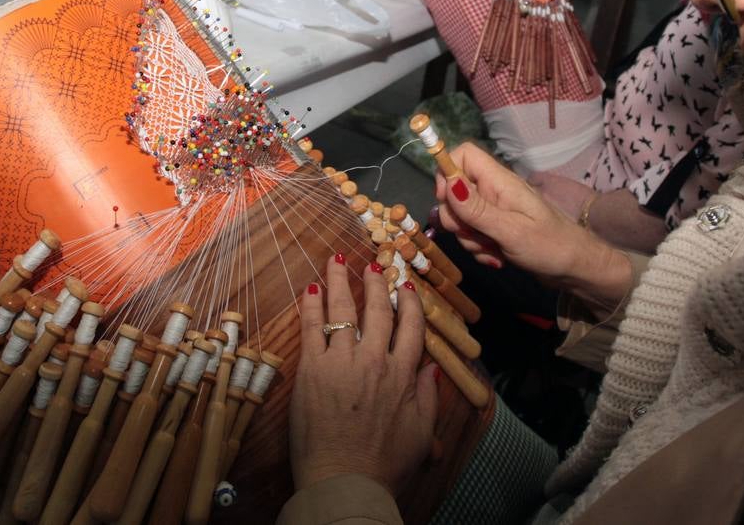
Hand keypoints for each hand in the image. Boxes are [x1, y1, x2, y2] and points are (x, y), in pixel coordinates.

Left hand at [290, 255, 437, 493]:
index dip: (410, 304)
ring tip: (338, 260)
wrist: (345, 481)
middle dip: (376, 285)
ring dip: (341, 282)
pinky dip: (313, 306)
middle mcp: (375, 362)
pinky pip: (312, 329)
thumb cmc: (384, 465)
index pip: (411, 328)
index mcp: (403, 376)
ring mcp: (342, 363)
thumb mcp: (421, 434)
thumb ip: (428, 398)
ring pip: (343, 311)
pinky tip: (312, 289)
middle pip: (377, 312)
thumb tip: (431, 372)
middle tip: (372, 265)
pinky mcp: (313, 370)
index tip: (406, 287)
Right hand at [436, 144, 631, 304]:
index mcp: (499, 181)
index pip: (463, 154)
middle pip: (454, 190)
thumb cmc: (550, 246)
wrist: (576, 269)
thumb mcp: (511, 231)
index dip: (447, 172)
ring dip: (469, 238)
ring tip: (493, 251)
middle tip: (474, 234)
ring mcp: (495, 210)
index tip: (446, 199)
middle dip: (456, 218)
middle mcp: (494, 191)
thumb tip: (447, 182)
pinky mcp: (496, 229)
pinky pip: (472, 234)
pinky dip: (479, 248)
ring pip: (461, 217)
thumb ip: (477, 209)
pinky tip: (497, 258)